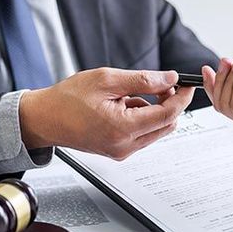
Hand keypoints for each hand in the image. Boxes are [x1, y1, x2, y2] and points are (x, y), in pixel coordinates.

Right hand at [20, 68, 193, 159]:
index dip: (181, 98)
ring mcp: (122, 151)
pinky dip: (140, 118)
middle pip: (166, 125)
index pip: (167, 115)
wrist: (45, 119)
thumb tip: (170, 79)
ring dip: (152, 111)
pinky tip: (121, 107)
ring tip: (126, 96)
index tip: (187, 84)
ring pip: (155, 130)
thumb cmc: (68, 99)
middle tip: (158, 85)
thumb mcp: (107, 80)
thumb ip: (143, 80)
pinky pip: (142, 134)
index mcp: (122, 128)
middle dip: (168, 103)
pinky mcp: (118, 152)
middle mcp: (125, 146)